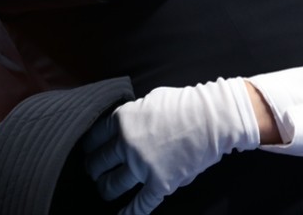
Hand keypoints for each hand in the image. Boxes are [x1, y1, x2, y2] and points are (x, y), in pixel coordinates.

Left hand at [83, 77, 260, 214]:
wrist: (213, 119)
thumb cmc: (185, 104)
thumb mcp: (150, 99)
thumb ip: (132, 114)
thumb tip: (122, 125)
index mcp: (123, 120)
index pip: (94, 138)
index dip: (89, 147)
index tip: (90, 151)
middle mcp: (126, 144)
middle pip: (98, 163)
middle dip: (94, 169)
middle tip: (94, 172)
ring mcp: (142, 166)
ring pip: (112, 185)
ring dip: (106, 190)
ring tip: (106, 190)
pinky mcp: (159, 183)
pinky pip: (139, 205)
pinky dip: (129, 214)